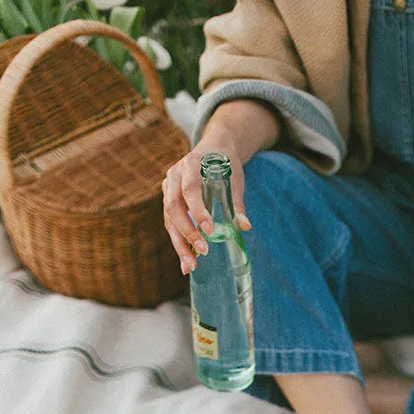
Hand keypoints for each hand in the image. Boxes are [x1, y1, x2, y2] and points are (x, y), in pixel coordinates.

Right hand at [163, 130, 243, 274]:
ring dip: (180, 244)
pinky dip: (179, 243)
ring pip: (168, 219)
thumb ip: (236, 202)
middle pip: (173, 207)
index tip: (209, 230)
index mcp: (190, 165)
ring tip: (191, 266)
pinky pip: (170, 224)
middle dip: (187, 232)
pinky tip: (187, 261)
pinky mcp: (168, 200)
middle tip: (204, 251)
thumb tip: (244, 226)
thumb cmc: (225, 162)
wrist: (213, 147)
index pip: (190, 190)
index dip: (198, 211)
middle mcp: (174, 176)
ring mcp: (168, 188)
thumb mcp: (235, 178)